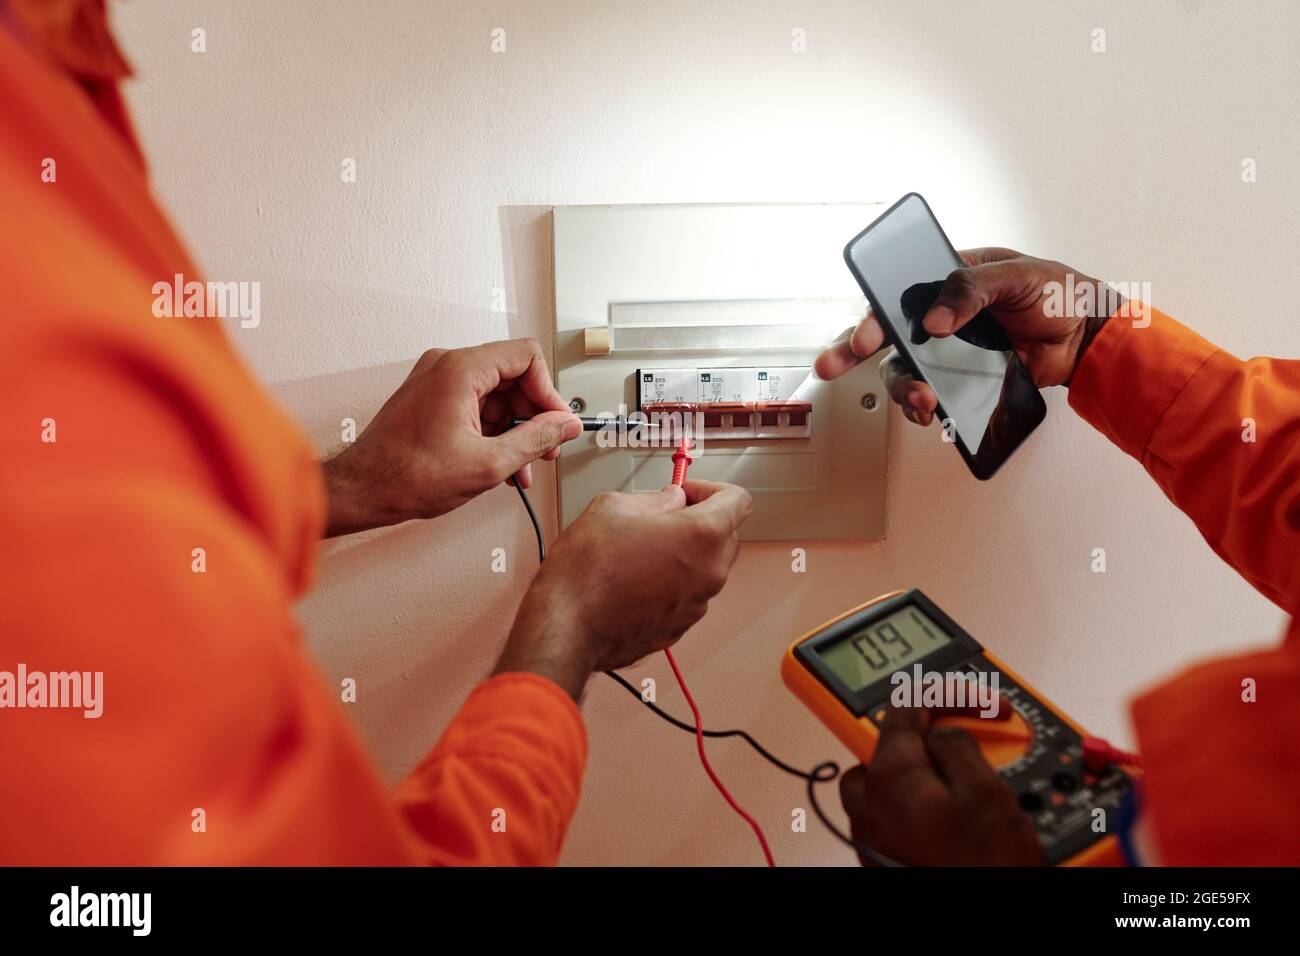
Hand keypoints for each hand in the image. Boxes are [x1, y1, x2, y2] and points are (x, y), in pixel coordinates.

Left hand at [321, 338, 581, 535]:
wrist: (361, 490)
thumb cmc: (406, 476)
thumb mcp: (489, 463)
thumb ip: (536, 440)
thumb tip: (565, 426)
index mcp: (460, 370)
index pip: (526, 357)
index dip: (549, 392)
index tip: (557, 423)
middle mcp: (447, 366)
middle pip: (513, 376)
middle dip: (534, 415)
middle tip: (546, 448)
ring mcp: (436, 382)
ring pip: (495, 396)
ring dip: (515, 430)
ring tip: (522, 467)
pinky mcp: (430, 400)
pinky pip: (475, 407)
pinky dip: (493, 432)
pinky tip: (501, 464)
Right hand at [495, 479, 752, 698]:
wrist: (566, 627)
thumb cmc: (585, 571)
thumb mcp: (614, 507)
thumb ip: (655, 498)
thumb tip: (670, 501)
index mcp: (702, 536)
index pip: (738, 500)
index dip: (712, 488)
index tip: (687, 491)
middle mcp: (709, 574)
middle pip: (727, 535)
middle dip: (699, 519)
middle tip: (662, 516)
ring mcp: (696, 605)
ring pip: (706, 567)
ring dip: (685, 554)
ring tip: (643, 549)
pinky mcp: (679, 628)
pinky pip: (687, 595)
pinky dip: (671, 583)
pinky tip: (636, 578)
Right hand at [815, 248, 1114, 425]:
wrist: (1086, 338)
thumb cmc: (1057, 293)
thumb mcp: (1019, 276)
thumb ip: (974, 290)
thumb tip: (936, 318)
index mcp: (947, 279)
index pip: (898, 293)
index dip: (875, 314)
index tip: (866, 335)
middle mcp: (939, 316)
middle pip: (885, 335)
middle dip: (851, 352)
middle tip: (832, 366)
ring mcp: (947, 350)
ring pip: (903, 371)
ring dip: (902, 389)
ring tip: (922, 401)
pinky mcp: (961, 379)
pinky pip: (931, 394)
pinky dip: (925, 407)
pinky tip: (932, 411)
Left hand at [839, 707, 1043, 865]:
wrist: (983, 939)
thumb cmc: (982, 874)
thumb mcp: (986, 794)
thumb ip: (958, 747)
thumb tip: (943, 729)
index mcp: (889, 777)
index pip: (902, 711)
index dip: (940, 697)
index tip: (969, 701)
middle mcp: (868, 807)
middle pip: (882, 750)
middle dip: (918, 738)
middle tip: (959, 740)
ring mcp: (871, 838)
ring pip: (882, 787)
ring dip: (916, 775)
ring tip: (960, 782)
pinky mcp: (883, 863)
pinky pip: (890, 820)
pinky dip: (915, 808)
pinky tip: (949, 818)